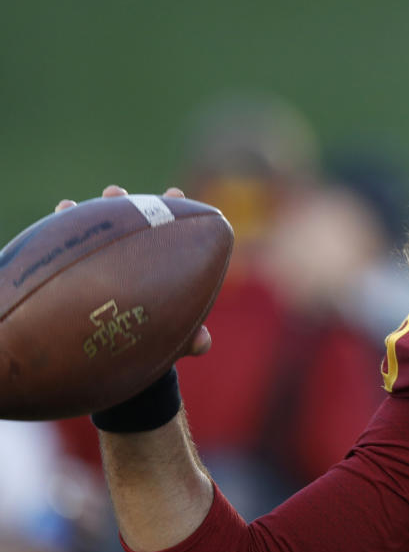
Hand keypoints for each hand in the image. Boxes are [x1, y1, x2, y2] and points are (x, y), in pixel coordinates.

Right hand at [55, 185, 212, 356]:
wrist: (106, 358)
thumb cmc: (146, 341)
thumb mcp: (170, 340)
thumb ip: (188, 339)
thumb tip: (202, 343)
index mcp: (162, 265)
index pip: (171, 229)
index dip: (173, 208)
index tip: (174, 194)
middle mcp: (132, 255)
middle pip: (133, 221)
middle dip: (128, 203)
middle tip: (117, 193)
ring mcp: (102, 258)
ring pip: (101, 227)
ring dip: (99, 209)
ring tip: (95, 200)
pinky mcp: (73, 265)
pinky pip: (67, 242)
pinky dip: (66, 223)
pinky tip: (63, 210)